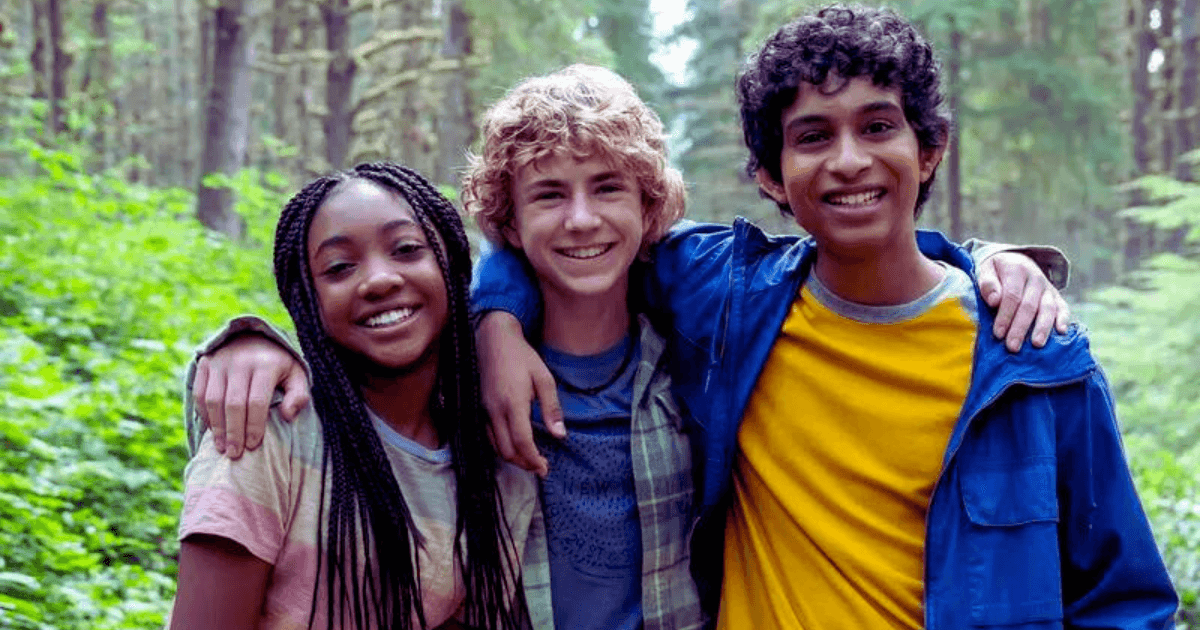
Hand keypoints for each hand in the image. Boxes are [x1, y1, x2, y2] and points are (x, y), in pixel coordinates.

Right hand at [192, 334, 308, 457]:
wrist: (253, 336)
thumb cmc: (278, 364)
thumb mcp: (296, 375)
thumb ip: (298, 395)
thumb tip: (288, 415)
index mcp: (266, 364)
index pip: (257, 401)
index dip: (254, 426)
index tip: (253, 446)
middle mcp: (240, 361)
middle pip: (234, 404)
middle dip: (234, 432)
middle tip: (235, 454)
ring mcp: (220, 361)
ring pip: (214, 400)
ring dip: (217, 427)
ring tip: (222, 448)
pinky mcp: (205, 363)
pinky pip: (200, 393)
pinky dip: (204, 414)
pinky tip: (213, 430)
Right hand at [477, 312, 563, 476]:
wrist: (494, 340)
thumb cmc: (522, 357)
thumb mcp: (544, 378)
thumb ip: (551, 408)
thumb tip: (560, 435)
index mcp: (513, 403)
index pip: (521, 441)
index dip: (533, 459)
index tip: (544, 468)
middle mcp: (495, 410)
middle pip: (507, 450)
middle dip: (524, 463)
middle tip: (540, 467)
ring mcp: (484, 410)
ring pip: (496, 446)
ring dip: (513, 458)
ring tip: (530, 460)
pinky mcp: (480, 408)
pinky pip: (488, 436)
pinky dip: (502, 447)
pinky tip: (514, 446)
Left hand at [978, 252, 1070, 351]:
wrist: (1014, 260)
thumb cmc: (995, 271)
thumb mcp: (984, 270)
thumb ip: (987, 284)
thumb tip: (994, 301)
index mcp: (1016, 269)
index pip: (1012, 296)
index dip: (1005, 315)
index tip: (998, 334)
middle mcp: (1035, 277)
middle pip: (1029, 305)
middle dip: (1020, 327)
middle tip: (1013, 347)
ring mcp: (1047, 287)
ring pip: (1047, 308)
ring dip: (1042, 327)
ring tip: (1037, 344)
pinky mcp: (1056, 295)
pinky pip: (1063, 306)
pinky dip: (1064, 318)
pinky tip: (1061, 332)